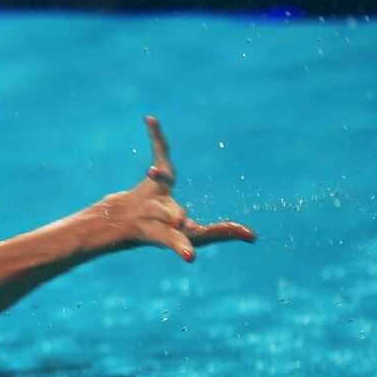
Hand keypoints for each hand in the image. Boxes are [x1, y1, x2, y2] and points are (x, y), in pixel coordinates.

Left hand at [104, 115, 255, 262]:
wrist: (124, 220)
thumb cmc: (164, 230)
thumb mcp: (194, 236)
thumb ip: (223, 234)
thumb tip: (253, 237)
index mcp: (165, 232)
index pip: (177, 240)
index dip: (182, 247)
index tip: (189, 257)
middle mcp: (156, 213)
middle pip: (167, 213)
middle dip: (172, 216)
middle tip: (177, 220)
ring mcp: (155, 192)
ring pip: (160, 183)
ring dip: (160, 177)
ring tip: (154, 170)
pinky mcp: (158, 174)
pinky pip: (161, 152)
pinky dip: (157, 136)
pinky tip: (150, 119)